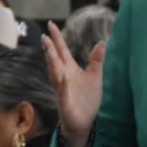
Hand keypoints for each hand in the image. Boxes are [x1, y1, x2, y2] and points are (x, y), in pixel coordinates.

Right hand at [42, 21, 104, 146]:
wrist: (84, 122)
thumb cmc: (87, 99)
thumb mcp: (95, 77)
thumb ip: (96, 60)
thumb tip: (101, 42)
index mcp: (70, 70)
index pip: (62, 51)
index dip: (57, 38)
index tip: (51, 25)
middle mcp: (64, 77)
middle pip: (55, 60)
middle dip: (50, 48)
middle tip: (45, 35)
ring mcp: (62, 89)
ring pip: (55, 74)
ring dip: (52, 62)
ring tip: (49, 50)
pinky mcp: (65, 102)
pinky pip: (62, 92)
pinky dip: (62, 84)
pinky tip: (63, 76)